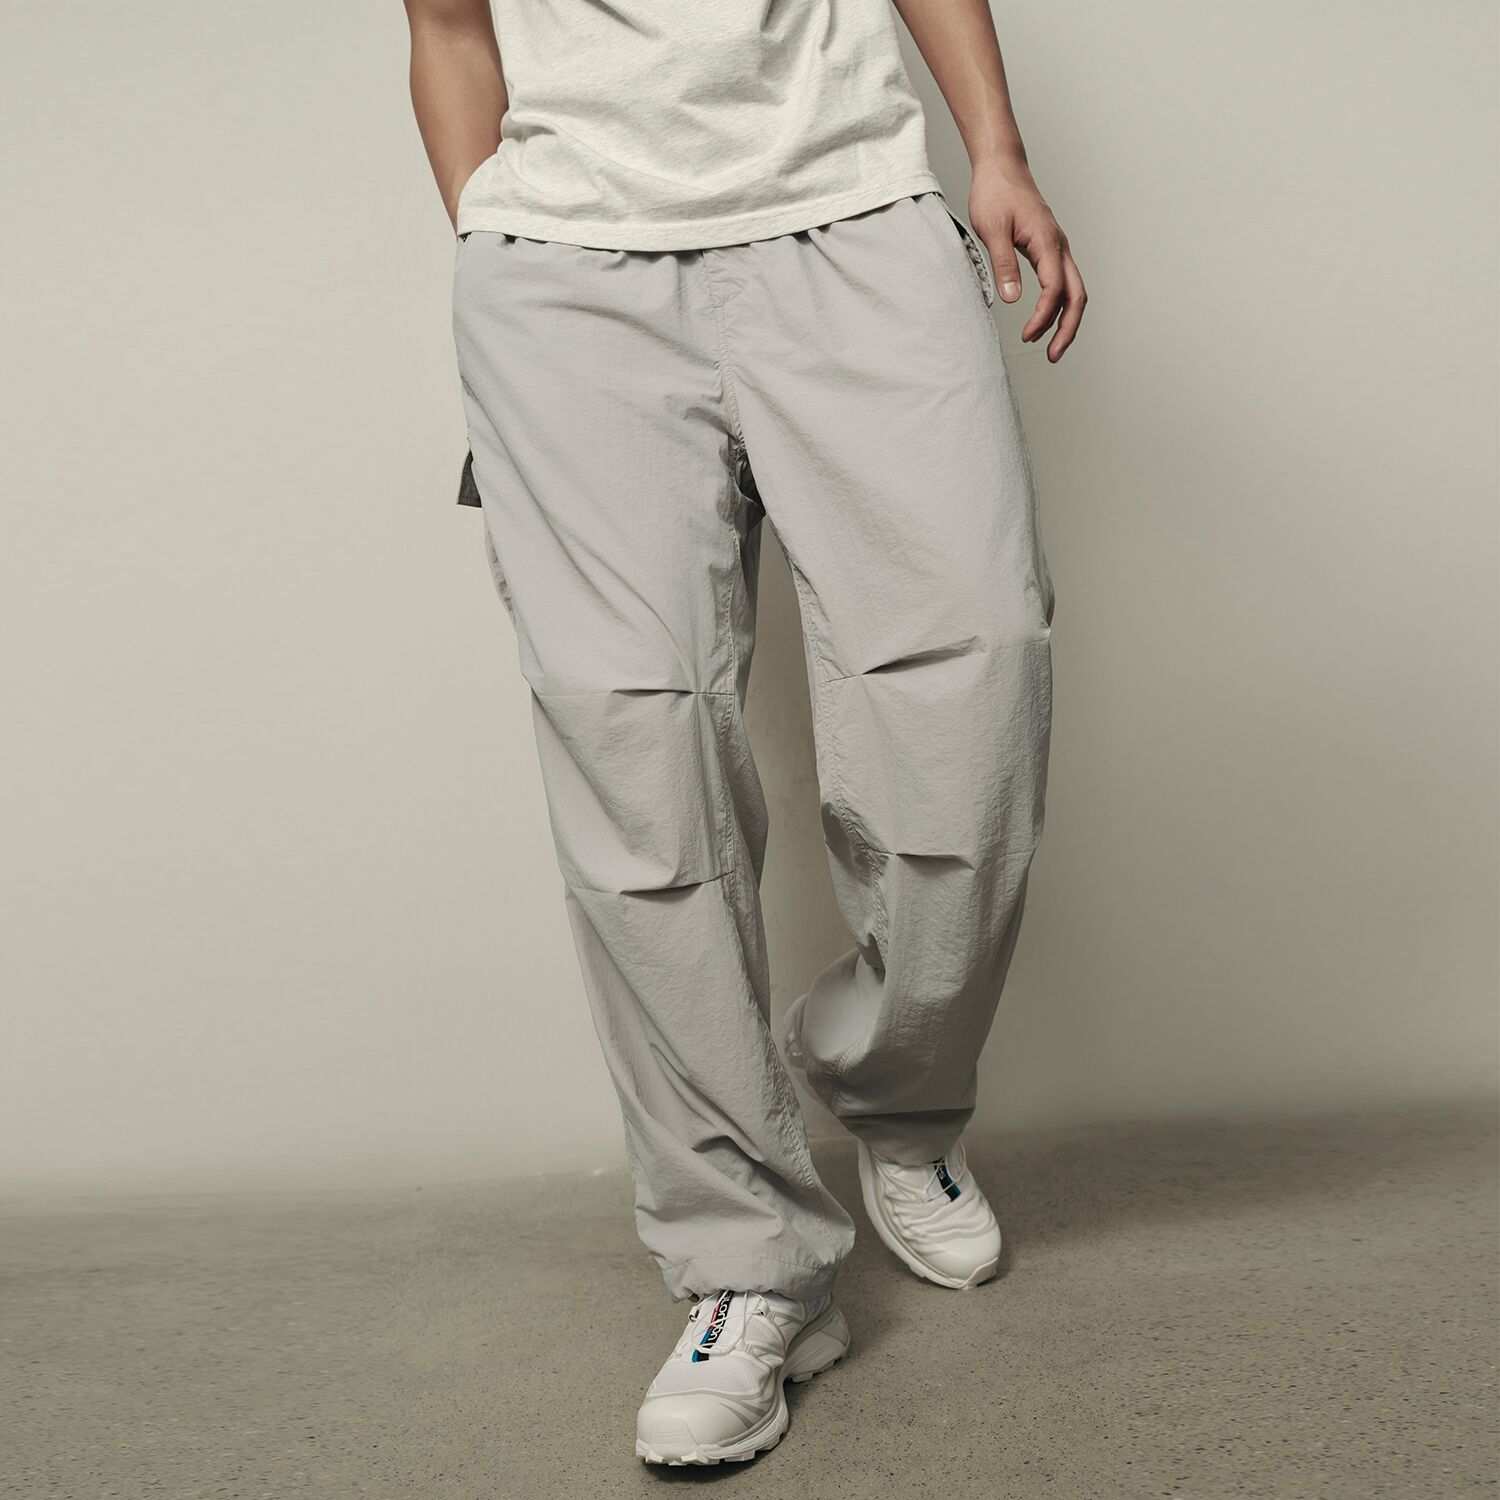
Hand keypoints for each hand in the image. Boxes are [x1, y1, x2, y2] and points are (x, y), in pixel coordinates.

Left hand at [969, 158, 1086, 361]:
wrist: (1001, 167)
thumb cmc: (996, 193)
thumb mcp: (992, 229)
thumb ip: (1003, 264)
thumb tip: (1013, 300)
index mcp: (1048, 242)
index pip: (1055, 289)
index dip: (1044, 317)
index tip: (1027, 336)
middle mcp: (1059, 247)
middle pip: (1077, 295)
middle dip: (1068, 329)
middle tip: (1053, 356)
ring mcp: (1057, 248)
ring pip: (1073, 291)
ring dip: (1065, 320)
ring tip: (1050, 348)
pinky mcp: (1050, 250)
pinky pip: (1062, 283)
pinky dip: (1058, 306)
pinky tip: (1044, 321)